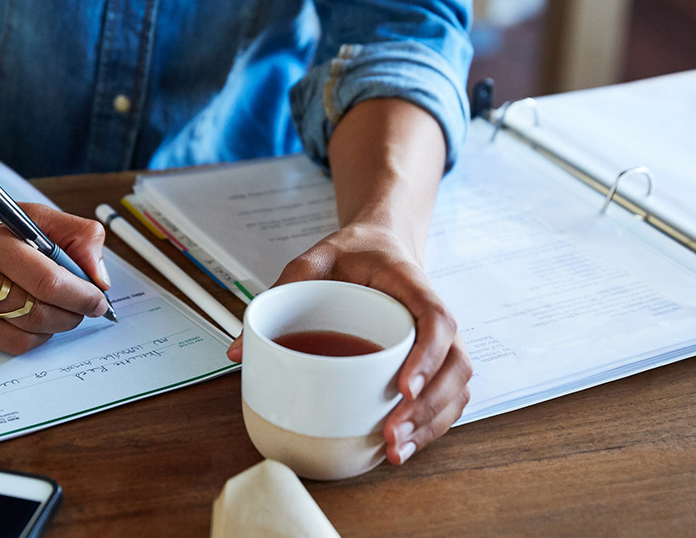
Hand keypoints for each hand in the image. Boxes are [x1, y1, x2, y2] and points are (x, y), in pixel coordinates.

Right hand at [0, 189, 110, 353]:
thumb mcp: (17, 210)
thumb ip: (69, 234)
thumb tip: (99, 278)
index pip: (46, 280)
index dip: (81, 296)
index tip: (97, 300)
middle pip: (33, 314)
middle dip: (69, 317)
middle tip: (80, 311)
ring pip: (13, 338)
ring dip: (45, 332)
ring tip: (52, 317)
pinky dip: (11, 335)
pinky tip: (12, 318)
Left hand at [226, 220, 470, 465]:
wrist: (381, 244)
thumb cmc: (354, 251)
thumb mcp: (315, 259)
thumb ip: (282, 290)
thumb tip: (238, 350)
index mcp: (411, 284)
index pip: (436, 320)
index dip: (427, 356)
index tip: (402, 388)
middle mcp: (433, 315)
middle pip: (455, 364)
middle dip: (428, 406)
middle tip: (391, 434)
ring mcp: (439, 341)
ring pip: (457, 386)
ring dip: (432, 423)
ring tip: (395, 450)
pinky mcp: (433, 361)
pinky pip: (448, 396)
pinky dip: (433, 424)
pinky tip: (403, 446)